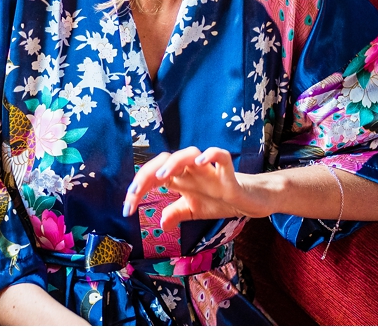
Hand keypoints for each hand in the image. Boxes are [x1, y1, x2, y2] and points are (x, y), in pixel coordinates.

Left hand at [123, 147, 270, 229]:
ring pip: (189, 153)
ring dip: (173, 163)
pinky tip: (200, 162)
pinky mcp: (229, 173)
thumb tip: (159, 224)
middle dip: (147, 173)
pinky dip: (211, 155)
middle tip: (135, 193)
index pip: (153, 176)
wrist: (250, 201)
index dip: (137, 190)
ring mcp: (210, 170)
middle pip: (165, 160)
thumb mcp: (193, 210)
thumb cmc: (220, 199)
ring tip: (163, 177)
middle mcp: (191, 170)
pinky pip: (222, 156)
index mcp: (180, 178)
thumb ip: (175, 214)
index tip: (126, 209)